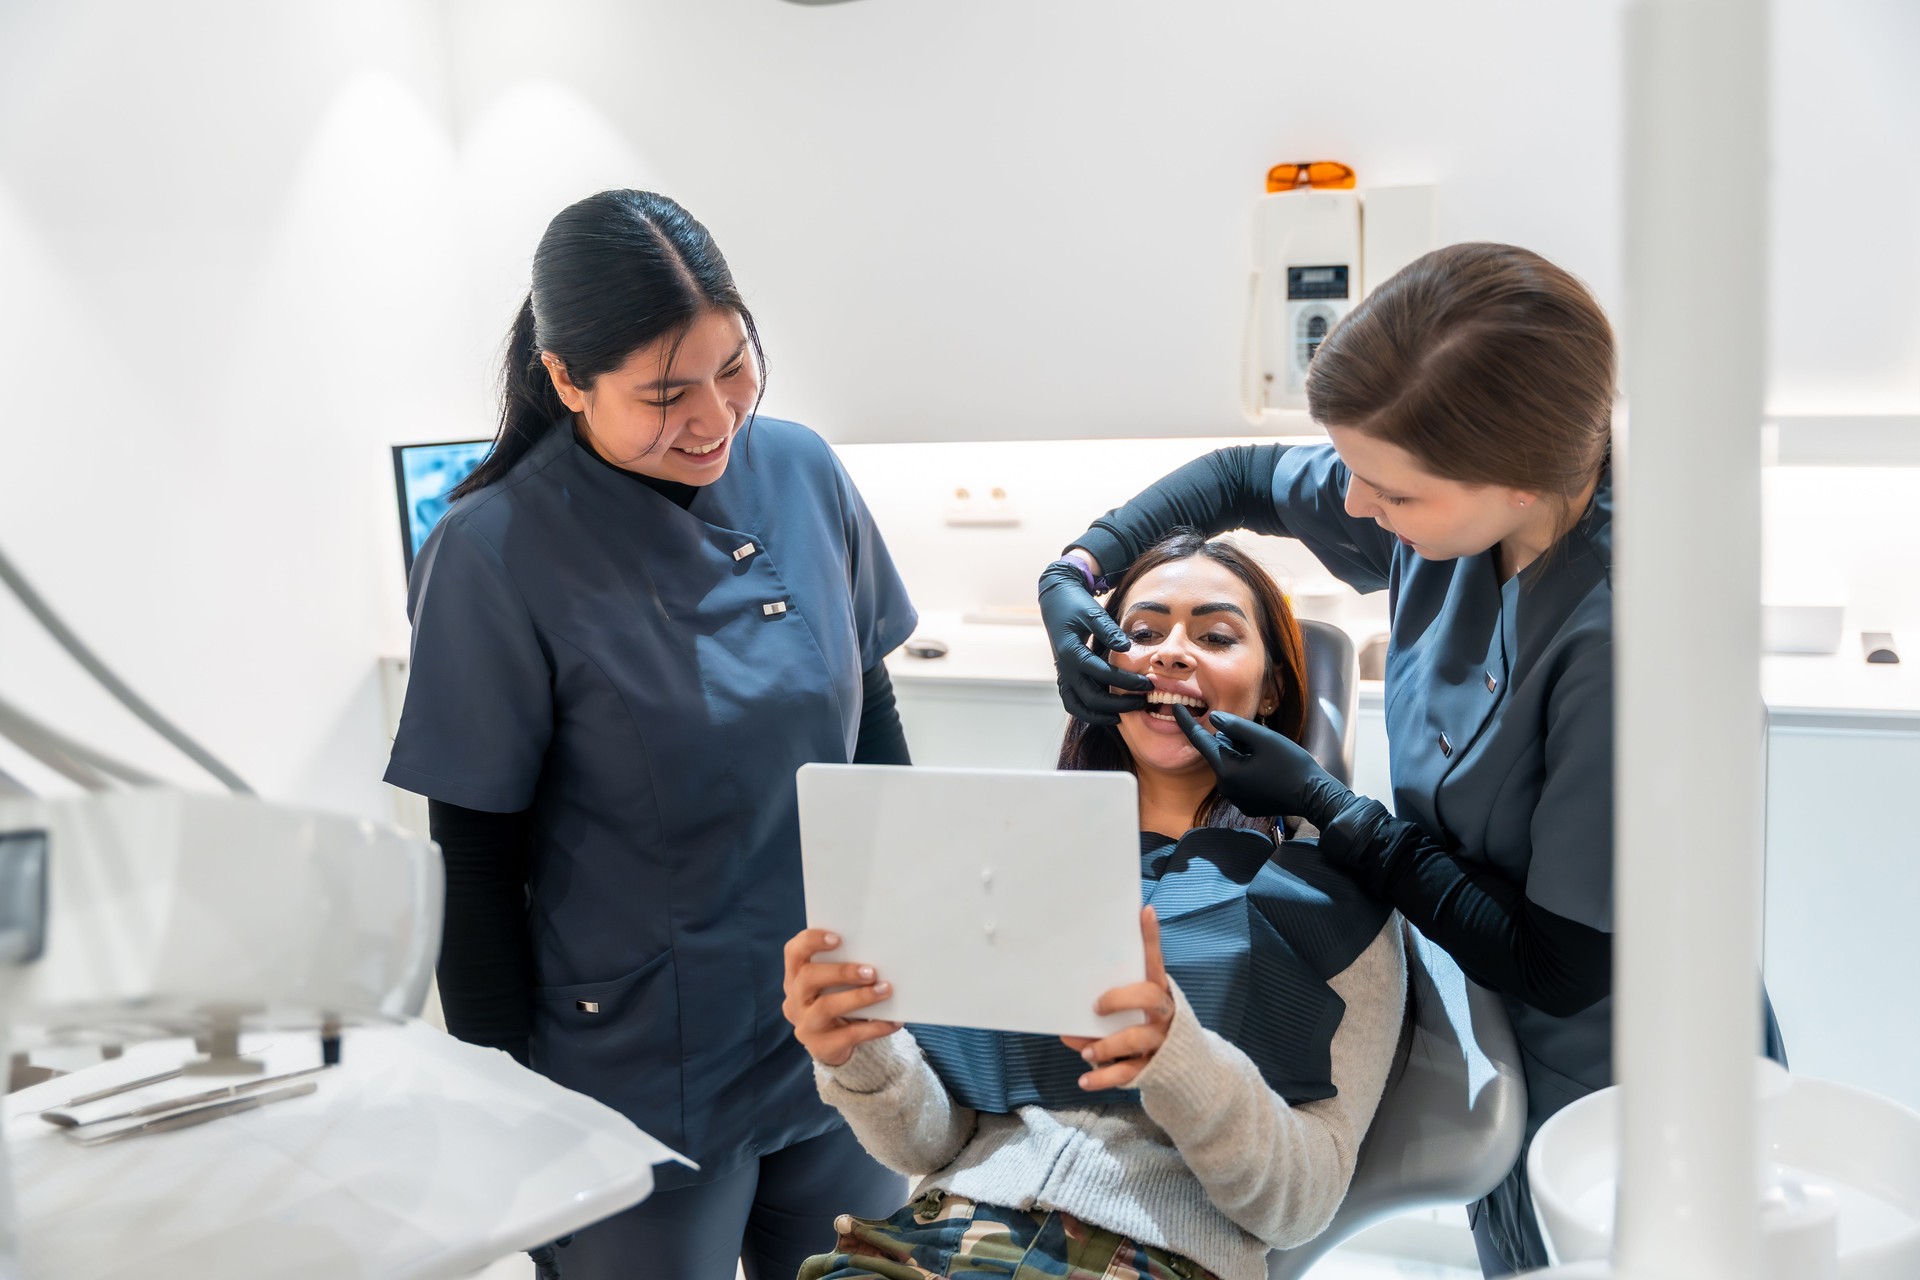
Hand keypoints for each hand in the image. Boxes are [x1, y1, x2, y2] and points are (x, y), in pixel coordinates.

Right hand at [781, 928, 902, 1066]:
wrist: (835, 1046)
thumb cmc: (838, 1002)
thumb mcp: (833, 986)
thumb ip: (844, 970)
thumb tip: (880, 955)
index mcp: (796, 978)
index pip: (793, 953)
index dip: (810, 941)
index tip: (837, 938)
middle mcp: (795, 1000)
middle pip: (808, 978)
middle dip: (841, 971)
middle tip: (870, 971)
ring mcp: (806, 1026)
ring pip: (826, 1007)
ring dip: (859, 997)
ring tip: (885, 990)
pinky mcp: (821, 1047)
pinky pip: (849, 1035)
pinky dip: (875, 1027)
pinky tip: (894, 1021)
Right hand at [1038, 557, 1152, 724]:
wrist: (1055, 600)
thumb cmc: (1075, 604)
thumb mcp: (1092, 612)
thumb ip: (1109, 630)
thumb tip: (1126, 647)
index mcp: (1072, 652)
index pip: (1102, 674)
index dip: (1126, 681)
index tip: (1148, 683)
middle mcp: (1065, 668)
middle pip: (1091, 697)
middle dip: (1118, 704)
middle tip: (1142, 703)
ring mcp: (1063, 674)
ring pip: (1078, 707)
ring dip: (1101, 715)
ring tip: (1124, 716)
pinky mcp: (1065, 677)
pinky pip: (1073, 703)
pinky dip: (1088, 712)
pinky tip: (1108, 712)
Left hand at [1060, 906, 1172, 1089]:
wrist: (1180, 1066)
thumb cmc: (1142, 1026)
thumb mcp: (1130, 1012)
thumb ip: (1104, 1010)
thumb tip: (1064, 1025)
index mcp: (1159, 991)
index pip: (1155, 961)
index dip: (1151, 937)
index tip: (1145, 911)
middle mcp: (1164, 1014)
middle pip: (1150, 997)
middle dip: (1121, 999)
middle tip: (1097, 1006)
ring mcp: (1160, 1041)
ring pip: (1137, 1039)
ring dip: (1108, 1045)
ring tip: (1086, 1050)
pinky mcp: (1153, 1068)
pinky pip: (1129, 1073)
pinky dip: (1103, 1078)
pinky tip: (1084, 1081)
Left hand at [1171, 705, 1352, 824]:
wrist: (1314, 796)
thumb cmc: (1291, 765)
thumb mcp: (1263, 738)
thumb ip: (1236, 726)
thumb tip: (1213, 719)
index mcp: (1226, 769)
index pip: (1200, 741)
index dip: (1186, 721)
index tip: (1175, 706)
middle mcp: (1225, 787)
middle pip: (1221, 752)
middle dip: (1234, 741)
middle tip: (1261, 741)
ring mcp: (1235, 798)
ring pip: (1231, 765)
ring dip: (1242, 755)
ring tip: (1269, 757)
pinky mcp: (1246, 804)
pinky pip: (1240, 779)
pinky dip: (1249, 769)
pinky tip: (1270, 771)